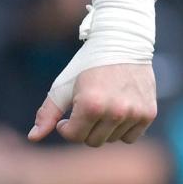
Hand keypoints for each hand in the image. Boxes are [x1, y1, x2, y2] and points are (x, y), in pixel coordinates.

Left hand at [28, 62, 156, 146]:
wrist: (123, 41)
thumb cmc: (87, 64)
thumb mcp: (62, 87)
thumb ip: (47, 114)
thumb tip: (33, 138)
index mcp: (91, 105)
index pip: (73, 136)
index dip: (66, 127)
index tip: (68, 115)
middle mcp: (115, 111)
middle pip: (93, 141)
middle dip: (85, 129)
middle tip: (86, 109)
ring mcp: (134, 113)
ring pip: (112, 140)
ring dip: (104, 128)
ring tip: (103, 106)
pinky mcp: (149, 113)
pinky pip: (130, 137)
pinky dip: (122, 128)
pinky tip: (118, 110)